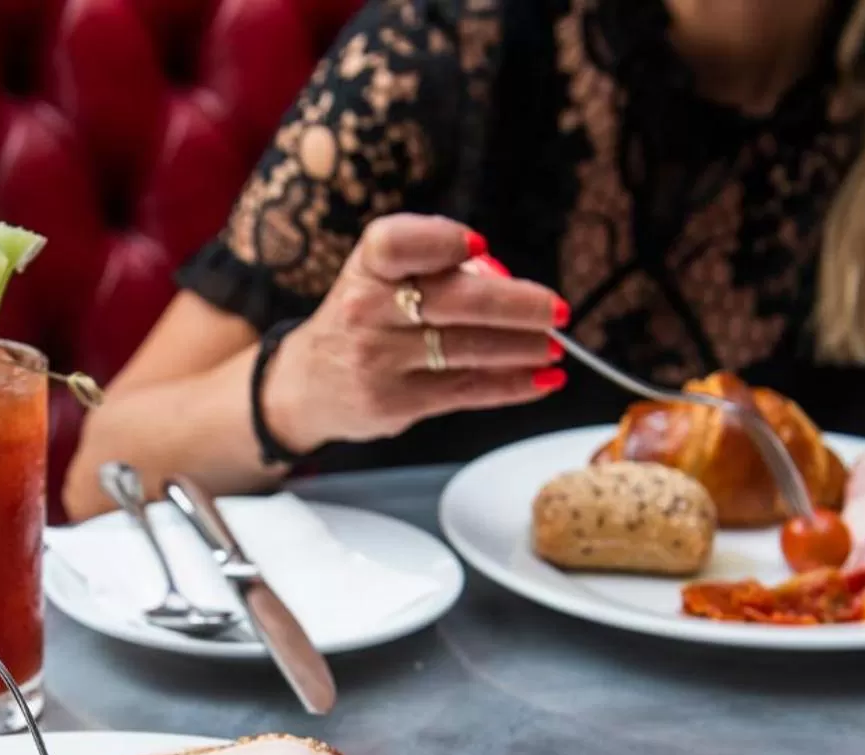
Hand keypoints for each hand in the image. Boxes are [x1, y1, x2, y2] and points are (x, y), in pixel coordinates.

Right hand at [263, 214, 566, 452]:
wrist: (308, 385)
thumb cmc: (363, 320)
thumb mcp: (379, 278)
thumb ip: (437, 272)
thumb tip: (514, 289)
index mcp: (367, 266)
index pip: (397, 243)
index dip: (440, 241)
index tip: (479, 246)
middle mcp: (366, 309)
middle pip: (452, 301)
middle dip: (516, 305)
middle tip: (556, 309)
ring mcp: (379, 360)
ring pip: (467, 350)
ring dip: (522, 348)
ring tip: (554, 346)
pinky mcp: (395, 402)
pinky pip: (465, 390)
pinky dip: (511, 385)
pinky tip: (540, 378)